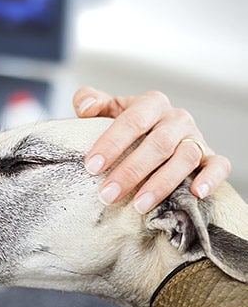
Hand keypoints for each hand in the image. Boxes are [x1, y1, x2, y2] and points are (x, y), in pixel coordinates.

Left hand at [73, 87, 230, 212]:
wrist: (150, 135)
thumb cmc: (125, 125)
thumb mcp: (106, 110)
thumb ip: (90, 101)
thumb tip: (86, 107)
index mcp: (151, 104)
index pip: (132, 121)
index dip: (112, 143)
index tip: (92, 166)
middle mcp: (176, 118)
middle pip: (158, 144)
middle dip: (131, 171)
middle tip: (107, 194)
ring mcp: (195, 138)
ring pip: (185, 158)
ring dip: (161, 183)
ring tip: (138, 206)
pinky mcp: (211, 157)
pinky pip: (219, 166)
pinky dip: (211, 178)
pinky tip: (195, 194)